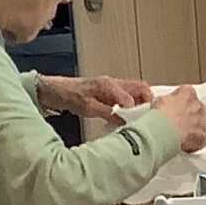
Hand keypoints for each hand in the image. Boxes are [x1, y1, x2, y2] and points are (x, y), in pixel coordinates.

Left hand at [36, 76, 150, 119]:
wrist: (55, 91)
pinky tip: (128, 115)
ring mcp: (112, 86)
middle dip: (148, 100)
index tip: (140, 121)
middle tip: (150, 115)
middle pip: (140, 88)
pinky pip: (126, 96)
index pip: (131, 97)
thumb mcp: (88, 107)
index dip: (138, 110)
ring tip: (142, 117)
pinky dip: (132, 104)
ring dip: (141, 102)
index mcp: (108, 85)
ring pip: (134, 91)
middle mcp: (113, 83)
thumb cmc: (68, 95)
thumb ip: (108, 112)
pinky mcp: (109, 92)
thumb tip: (124, 119)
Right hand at [152, 83, 205, 151]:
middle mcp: (199, 105)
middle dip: (190, 114)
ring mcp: (203, 122)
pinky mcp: (203, 137)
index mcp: (188, 92)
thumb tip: (167, 104)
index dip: (180, 101)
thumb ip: (167, 100)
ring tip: (181, 135)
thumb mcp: (159, 100)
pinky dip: (194, 143)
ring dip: (193, 128)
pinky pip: (200, 140)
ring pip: (201, 124)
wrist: (164, 131)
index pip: (187, 93)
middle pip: (197, 108)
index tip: (174, 106)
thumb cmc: (160, 114)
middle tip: (178, 121)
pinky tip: (185, 145)